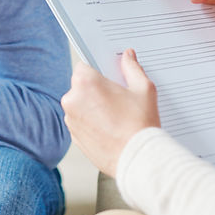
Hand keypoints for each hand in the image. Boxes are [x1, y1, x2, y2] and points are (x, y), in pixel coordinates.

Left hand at [61, 50, 160, 177]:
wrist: (138, 159)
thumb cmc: (140, 125)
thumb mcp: (143, 89)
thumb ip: (132, 68)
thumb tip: (128, 56)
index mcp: (85, 82)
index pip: (85, 65)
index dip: (98, 70)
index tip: (109, 76)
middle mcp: (72, 100)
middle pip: (81, 85)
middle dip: (96, 89)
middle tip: (117, 98)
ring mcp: (70, 120)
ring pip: (80, 105)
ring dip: (92, 106)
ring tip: (116, 116)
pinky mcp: (74, 137)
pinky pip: (81, 122)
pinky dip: (91, 123)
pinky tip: (110, 128)